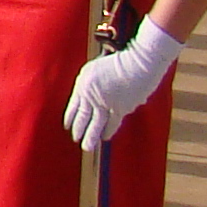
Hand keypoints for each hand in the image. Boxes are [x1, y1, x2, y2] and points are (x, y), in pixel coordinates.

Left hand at [66, 18, 184, 151]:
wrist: (139, 62)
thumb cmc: (118, 60)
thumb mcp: (95, 69)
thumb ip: (88, 85)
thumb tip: (86, 99)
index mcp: (83, 85)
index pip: (73, 106)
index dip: (70, 118)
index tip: (68, 126)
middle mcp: (92, 96)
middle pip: (83, 119)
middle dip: (79, 131)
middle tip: (77, 141)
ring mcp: (107, 104)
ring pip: (97, 126)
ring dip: (93, 137)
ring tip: (89, 146)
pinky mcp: (122, 109)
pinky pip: (113, 123)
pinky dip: (109, 130)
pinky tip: (107, 135)